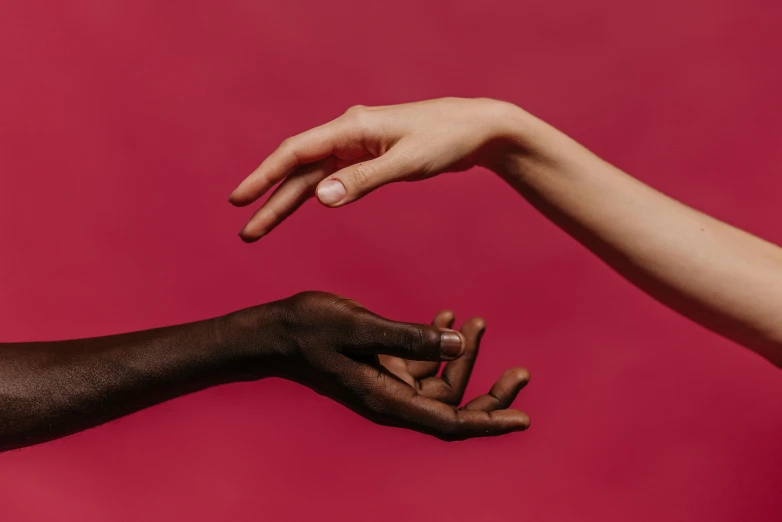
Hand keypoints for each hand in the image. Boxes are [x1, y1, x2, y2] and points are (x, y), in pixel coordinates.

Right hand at [229, 97, 521, 240]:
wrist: (477, 129)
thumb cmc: (446, 139)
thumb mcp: (406, 162)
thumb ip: (363, 180)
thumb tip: (320, 197)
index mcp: (351, 128)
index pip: (295, 152)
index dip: (264, 177)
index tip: (239, 200)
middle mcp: (348, 134)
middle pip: (299, 169)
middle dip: (271, 199)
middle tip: (246, 230)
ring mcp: (357, 146)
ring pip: (314, 177)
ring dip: (288, 202)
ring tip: (262, 227)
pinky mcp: (369, 157)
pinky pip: (333, 178)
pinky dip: (316, 194)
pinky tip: (301, 205)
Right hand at [259, 291, 529, 440]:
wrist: (276, 330)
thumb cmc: (311, 330)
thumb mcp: (362, 329)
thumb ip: (410, 338)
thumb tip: (460, 344)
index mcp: (388, 398)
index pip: (449, 422)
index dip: (487, 423)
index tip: (522, 420)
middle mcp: (392, 396)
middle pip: (452, 405)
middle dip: (488, 392)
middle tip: (521, 373)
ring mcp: (387, 381)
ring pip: (440, 380)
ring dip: (464, 355)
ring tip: (479, 322)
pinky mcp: (381, 365)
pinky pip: (420, 361)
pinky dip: (437, 342)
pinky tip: (447, 316)